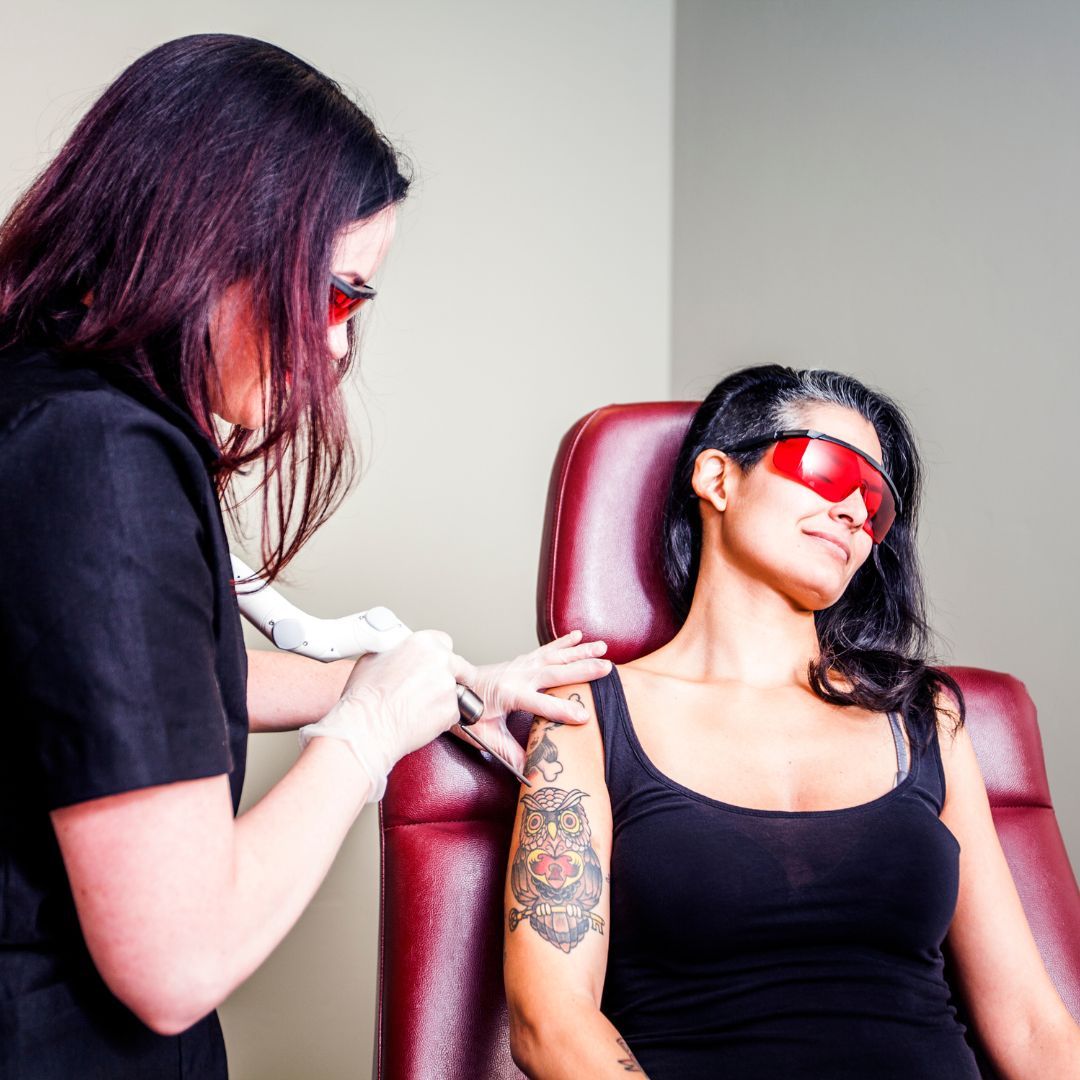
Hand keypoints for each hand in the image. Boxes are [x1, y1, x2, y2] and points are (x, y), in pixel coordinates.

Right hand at [299, 629, 477, 799]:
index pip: (444, 643)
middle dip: (448, 676)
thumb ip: (397, 652)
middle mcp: (440, 660)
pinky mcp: (451, 710)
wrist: (367, 727)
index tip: (435, 665)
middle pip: (457, 665)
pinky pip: (453, 713)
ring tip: (417, 708)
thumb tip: (398, 655)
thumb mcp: (373, 658)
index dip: (439, 657)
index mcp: (422, 643)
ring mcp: (448, 685)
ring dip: (442, 698)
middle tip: (430, 690)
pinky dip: (441, 717)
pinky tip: (420, 720)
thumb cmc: (365, 697)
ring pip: (455, 690)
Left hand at [450, 630, 609, 772]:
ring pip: (555, 657)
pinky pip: (546, 650)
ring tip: (602, 647)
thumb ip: (509, 752)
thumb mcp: (486, 736)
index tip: (584, 717)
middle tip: (606, 669)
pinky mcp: (521, 662)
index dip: (562, 711)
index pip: (541, 704)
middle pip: (555, 673)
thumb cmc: (466, 712)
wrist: (451, 688)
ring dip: (580, 652)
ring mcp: (520, 665)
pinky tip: (578, 636)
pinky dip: (563, 642)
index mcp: (509, 694)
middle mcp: (517, 676)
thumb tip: (530, 772)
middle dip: (582, 670)